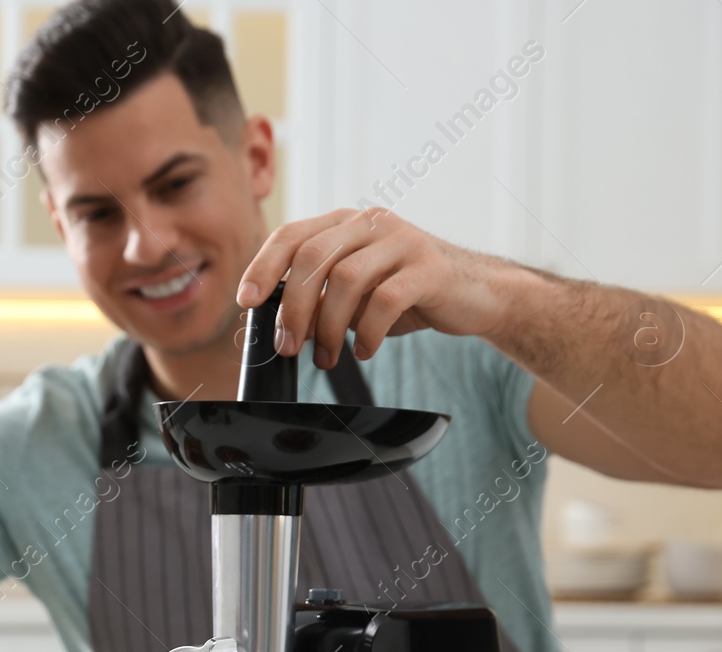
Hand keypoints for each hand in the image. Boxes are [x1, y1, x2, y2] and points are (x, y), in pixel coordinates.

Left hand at [236, 208, 512, 366]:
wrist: (475, 295)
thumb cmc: (405, 294)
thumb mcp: (354, 296)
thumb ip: (318, 302)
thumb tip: (275, 330)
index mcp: (345, 224)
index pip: (291, 235)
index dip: (263, 267)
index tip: (246, 302)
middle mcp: (371, 223)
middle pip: (313, 258)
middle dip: (293, 309)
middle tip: (288, 347)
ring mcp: (402, 241)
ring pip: (346, 280)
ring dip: (328, 328)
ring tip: (326, 358)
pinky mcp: (430, 268)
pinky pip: (385, 300)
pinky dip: (366, 333)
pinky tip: (363, 351)